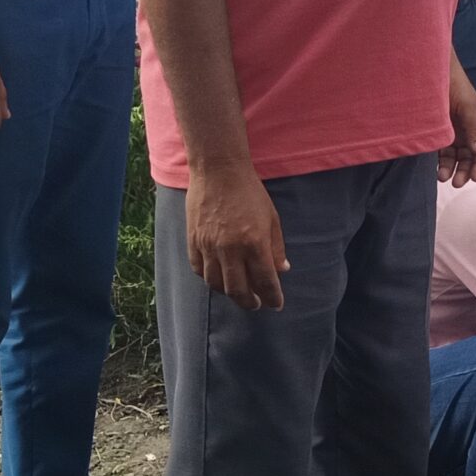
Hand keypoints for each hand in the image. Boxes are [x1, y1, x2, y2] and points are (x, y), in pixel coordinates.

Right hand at [186, 161, 288, 310]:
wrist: (218, 171)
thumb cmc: (250, 192)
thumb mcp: (271, 218)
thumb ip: (276, 247)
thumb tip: (282, 270)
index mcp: (254, 242)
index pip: (265, 281)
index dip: (272, 297)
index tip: (276, 304)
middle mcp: (230, 249)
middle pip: (238, 290)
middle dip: (250, 302)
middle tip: (257, 304)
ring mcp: (208, 246)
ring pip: (216, 284)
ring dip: (229, 294)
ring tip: (238, 293)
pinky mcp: (193, 241)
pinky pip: (199, 270)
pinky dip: (209, 279)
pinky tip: (218, 279)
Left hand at [440, 53, 475, 186]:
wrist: (431, 70)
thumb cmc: (453, 83)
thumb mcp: (467, 105)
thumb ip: (474, 127)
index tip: (475, 178)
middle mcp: (468, 130)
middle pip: (471, 157)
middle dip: (466, 171)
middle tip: (457, 183)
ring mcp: (453, 131)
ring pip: (456, 157)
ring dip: (452, 169)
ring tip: (443, 178)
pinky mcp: (439, 131)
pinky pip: (442, 151)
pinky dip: (441, 162)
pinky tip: (436, 170)